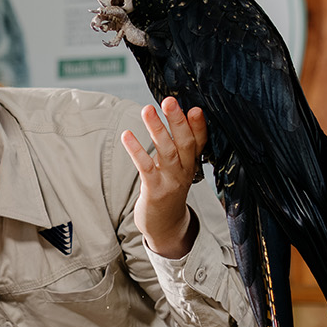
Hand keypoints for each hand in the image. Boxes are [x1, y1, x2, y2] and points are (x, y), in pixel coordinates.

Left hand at [121, 96, 206, 258]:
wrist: (165, 225)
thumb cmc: (169, 189)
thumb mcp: (180, 166)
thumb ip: (180, 144)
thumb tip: (180, 113)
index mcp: (191, 163)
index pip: (199, 142)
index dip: (199, 126)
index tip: (196, 108)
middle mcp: (184, 171)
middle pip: (184, 143)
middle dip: (177, 121)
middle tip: (169, 101)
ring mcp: (170, 181)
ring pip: (166, 152)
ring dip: (157, 130)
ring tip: (147, 109)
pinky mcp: (154, 190)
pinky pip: (145, 168)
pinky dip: (137, 150)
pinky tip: (127, 135)